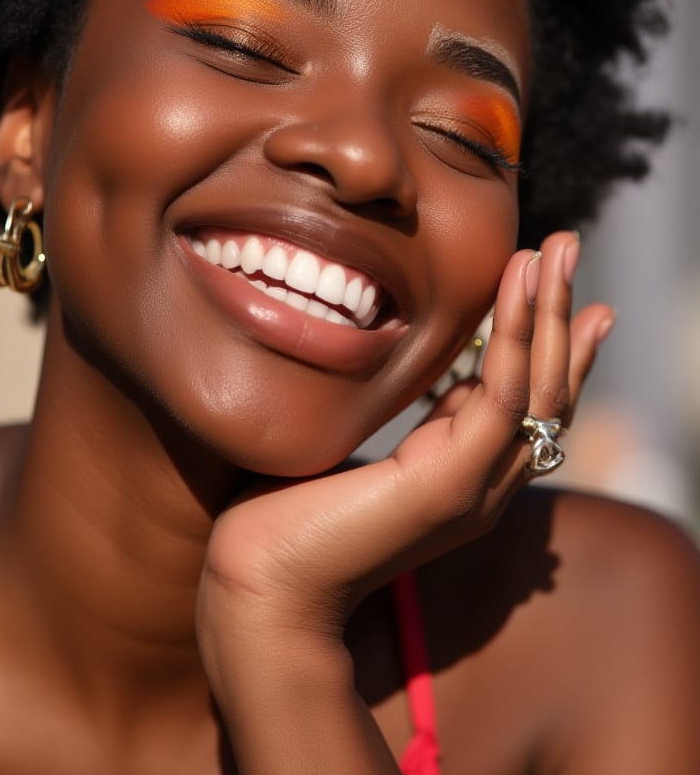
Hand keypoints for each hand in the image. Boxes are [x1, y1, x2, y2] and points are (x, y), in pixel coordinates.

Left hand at [199, 231, 611, 620]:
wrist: (260, 585)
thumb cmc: (288, 515)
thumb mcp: (364, 447)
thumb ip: (405, 414)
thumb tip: (411, 363)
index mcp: (462, 473)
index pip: (527, 400)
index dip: (551, 342)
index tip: (557, 286)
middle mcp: (484, 482)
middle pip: (550, 389)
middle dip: (564, 313)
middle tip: (569, 245)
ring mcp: (475, 486)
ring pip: (540, 387)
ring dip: (552, 310)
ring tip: (559, 247)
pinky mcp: (453, 483)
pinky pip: (504, 395)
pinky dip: (516, 335)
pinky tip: (518, 284)